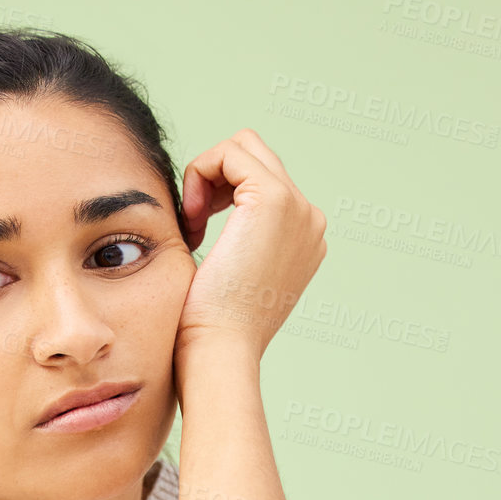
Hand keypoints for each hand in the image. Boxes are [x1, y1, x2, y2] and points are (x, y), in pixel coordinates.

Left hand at [173, 128, 327, 367]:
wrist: (221, 353)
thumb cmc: (212, 331)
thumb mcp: (231, 279)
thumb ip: (237, 246)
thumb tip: (209, 219)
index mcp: (303, 239)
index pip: (261, 182)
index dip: (219, 195)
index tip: (196, 234)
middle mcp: (309, 219)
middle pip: (255, 157)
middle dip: (214, 180)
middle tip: (192, 225)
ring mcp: (297, 206)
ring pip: (242, 147)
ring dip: (206, 176)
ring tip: (192, 223)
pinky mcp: (273, 198)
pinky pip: (228, 152)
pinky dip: (199, 175)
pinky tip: (192, 220)